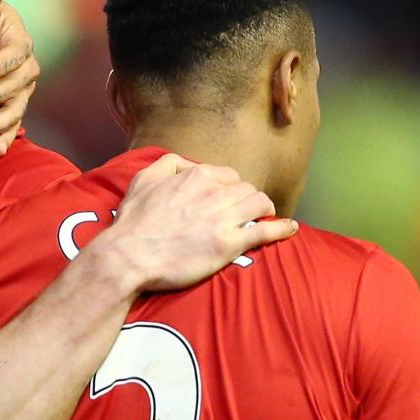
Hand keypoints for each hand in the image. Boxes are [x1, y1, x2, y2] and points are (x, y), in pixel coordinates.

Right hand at [87, 156, 296, 294]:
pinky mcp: (229, 244)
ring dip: (263, 209)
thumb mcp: (144, 179)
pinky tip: (290, 228)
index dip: (229, 187)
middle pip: (247, 188)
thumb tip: (187, 164)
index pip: (228, 175)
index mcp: (197, 176)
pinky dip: (281, 229)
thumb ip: (168, 164)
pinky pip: (265, 231)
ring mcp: (224, 219)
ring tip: (263, 217)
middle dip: (247, 198)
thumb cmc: (133, 221)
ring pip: (260, 204)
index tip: (226, 199)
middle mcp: (215, 193)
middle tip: (242, 211)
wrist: (129, 256)